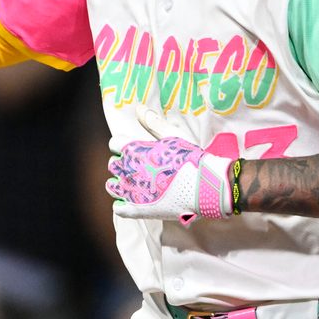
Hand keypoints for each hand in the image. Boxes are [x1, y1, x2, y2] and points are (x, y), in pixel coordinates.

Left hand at [106, 106, 234, 224]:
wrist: (206, 186)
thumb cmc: (191, 158)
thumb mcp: (173, 135)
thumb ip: (153, 122)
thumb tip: (138, 108)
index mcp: (135, 150)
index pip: (114, 143)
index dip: (124, 144)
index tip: (135, 148)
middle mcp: (129, 170)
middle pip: (113, 164)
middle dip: (123, 163)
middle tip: (140, 166)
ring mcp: (132, 191)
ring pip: (112, 186)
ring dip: (120, 182)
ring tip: (134, 183)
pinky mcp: (139, 210)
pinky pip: (119, 209)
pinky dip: (122, 205)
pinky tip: (131, 201)